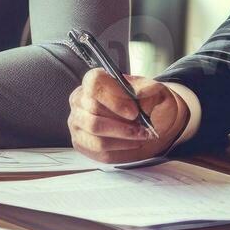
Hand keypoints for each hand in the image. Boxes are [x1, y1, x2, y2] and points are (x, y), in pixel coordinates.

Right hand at [68, 70, 184, 162]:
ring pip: (95, 132)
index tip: (134, 112)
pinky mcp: (81, 142)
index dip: (114, 99)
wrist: (147, 120)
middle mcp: (80, 100)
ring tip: (141, 136)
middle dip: (122, 123)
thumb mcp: (152, 91)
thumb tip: (140, 93)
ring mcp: (77, 122)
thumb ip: (148, 88)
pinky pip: (97, 149)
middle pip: (94, 110)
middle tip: (143, 129)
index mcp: (94, 81)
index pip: (95, 84)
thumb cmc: (145, 102)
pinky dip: (119, 148)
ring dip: (123, 137)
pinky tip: (132, 143)